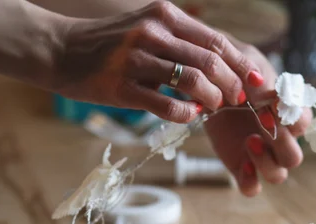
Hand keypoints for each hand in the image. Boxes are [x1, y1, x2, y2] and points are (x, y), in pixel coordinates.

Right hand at [51, 1, 264, 122]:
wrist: (61, 50)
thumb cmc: (108, 44)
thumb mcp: (145, 28)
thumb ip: (179, 40)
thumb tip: (219, 63)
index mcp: (164, 16)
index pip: (216, 40)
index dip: (241, 64)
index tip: (254, 81)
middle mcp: (153, 33)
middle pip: (210, 61)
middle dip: (232, 84)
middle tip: (236, 99)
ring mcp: (136, 60)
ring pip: (193, 82)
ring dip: (212, 100)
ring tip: (213, 108)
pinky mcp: (122, 87)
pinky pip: (166, 105)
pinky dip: (186, 114)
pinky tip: (189, 116)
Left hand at [203, 38, 311, 196]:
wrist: (205, 83)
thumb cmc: (232, 71)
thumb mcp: (246, 64)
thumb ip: (259, 76)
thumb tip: (267, 89)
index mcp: (286, 115)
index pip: (303, 123)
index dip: (294, 116)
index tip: (275, 102)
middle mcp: (278, 139)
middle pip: (294, 156)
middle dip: (282, 142)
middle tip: (263, 121)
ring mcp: (260, 156)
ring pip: (278, 175)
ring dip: (267, 163)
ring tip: (250, 140)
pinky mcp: (239, 166)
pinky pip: (251, 187)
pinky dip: (250, 182)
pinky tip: (243, 164)